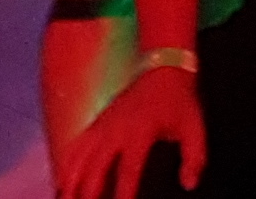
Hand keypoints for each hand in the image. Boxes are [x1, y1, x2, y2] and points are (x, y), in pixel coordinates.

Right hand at [58, 63, 203, 197]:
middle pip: (95, 167)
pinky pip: (74, 149)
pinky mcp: (95, 125)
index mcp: (141, 131)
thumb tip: (189, 184)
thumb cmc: (179, 102)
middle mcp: (116, 130)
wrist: (162, 69)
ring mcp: (102, 127)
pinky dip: (65, 169)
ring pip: (78, 159)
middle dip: (89, 193)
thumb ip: (194, 157)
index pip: (129, 168)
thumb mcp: (195, 127)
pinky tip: (61, 187)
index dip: (124, 191)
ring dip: (70, 184)